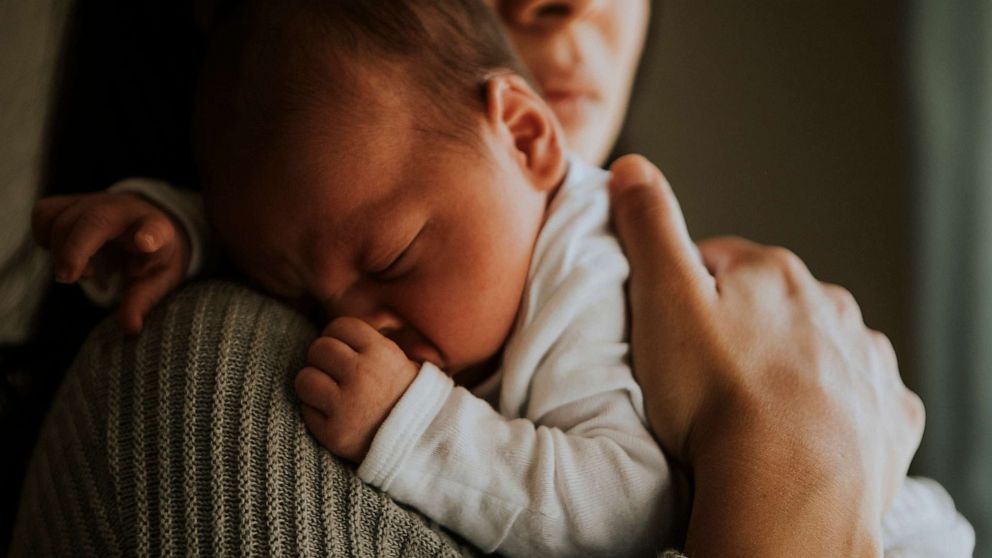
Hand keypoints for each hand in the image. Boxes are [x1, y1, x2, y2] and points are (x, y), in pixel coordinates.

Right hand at [31, 192, 190, 333]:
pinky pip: (45, 213)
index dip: (150, 235)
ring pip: (63, 217)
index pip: (157, 229)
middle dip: (75, 250)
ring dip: (59, 249)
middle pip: (95, 220)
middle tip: (69, 279)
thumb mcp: (157, 280)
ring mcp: (96, 202)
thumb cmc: (152, 256)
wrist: (145, 224)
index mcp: (157, 230)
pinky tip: (60, 251)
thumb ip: (142, 301)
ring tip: (80, 270)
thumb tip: (130, 328)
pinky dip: (43, 234)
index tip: (145, 243)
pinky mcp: (72, 202)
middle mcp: (125, 211)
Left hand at [295, 317, 419, 461]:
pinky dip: (315, 413)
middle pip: (319, 348)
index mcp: (381, 353)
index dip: (337, 336)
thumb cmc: (409, 398)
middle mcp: (362, 375)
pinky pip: (306, 411)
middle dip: (322, 359)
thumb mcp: (402, 361)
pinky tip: (333, 416)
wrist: (423, 444)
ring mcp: (347, 405)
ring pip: (305, 379)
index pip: (340, 327)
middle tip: (332, 372)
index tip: (341, 349)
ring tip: (328, 393)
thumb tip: (342, 331)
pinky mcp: (334, 433)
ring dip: (312, 384)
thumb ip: (372, 344)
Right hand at [608, 155, 923, 555]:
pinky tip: (799, 433)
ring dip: (786, 366)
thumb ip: (649, 227)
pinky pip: (856, 398)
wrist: (786, 488)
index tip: (668, 333)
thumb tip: (633, 166)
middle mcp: (830, 306)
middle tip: (703, 377)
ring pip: (816, 348)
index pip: (718, 262)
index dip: (685, 294)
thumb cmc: (715, 395)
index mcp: (774, 273)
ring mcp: (866, 361)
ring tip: (747, 410)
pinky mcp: (887, 415)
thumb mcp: (662, 297)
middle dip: (740, 328)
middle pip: (771, 305)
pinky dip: (830, 408)